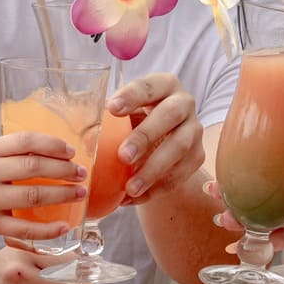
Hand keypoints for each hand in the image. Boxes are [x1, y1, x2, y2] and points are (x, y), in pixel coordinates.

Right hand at [0, 132, 84, 246]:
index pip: (24, 141)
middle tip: (81, 173)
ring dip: (62, 195)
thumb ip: (9, 153)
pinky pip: (24, 229)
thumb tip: (52, 151)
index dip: (51, 144)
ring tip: (80, 193)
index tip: (70, 151)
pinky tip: (64, 227)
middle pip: (33, 167)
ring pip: (33, 196)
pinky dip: (47, 229)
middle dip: (64, 170)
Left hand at [108, 72, 202, 202]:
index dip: (132, 96)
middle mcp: (184, 103)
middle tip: (123, 156)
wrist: (162, 141)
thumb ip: (106, 120)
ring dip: (153, 170)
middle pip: (169, 115)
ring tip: (129, 188)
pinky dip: (157, 188)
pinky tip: (135, 197)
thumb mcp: (123, 113)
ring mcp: (194, 130)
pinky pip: (180, 174)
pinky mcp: (198, 156)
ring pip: (179, 148)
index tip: (111, 109)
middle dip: (145, 136)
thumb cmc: (135, 120)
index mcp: (164, 85)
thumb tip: (86, 140)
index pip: (149, 86)